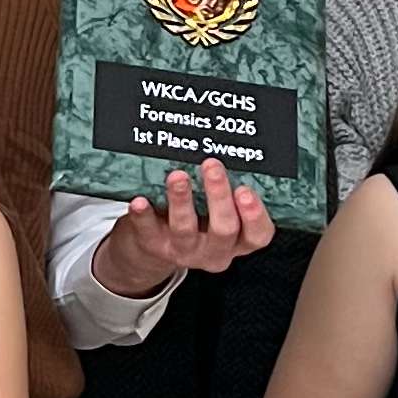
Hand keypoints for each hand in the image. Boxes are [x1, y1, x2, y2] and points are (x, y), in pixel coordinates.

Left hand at [94, 159, 270, 300]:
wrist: (156, 246)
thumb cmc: (199, 218)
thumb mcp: (221, 209)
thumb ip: (231, 188)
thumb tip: (232, 146)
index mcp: (238, 240)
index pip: (257, 235)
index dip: (255, 215)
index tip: (245, 190)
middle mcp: (214, 250)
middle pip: (224, 229)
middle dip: (219, 196)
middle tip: (212, 166)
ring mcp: (184, 250)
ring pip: (185, 229)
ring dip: (182, 200)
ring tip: (178, 176)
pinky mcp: (154, 246)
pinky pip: (148, 231)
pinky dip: (144, 215)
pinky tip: (140, 200)